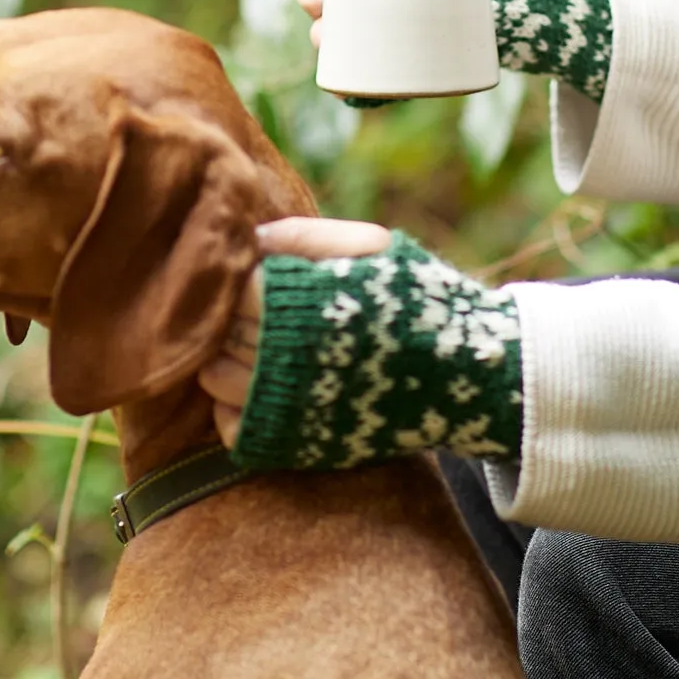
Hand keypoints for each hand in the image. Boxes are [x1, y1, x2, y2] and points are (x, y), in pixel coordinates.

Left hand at [200, 216, 392, 449]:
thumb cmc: (415, 298)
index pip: (237, 288)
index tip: (267, 280)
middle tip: (261, 315)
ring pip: (216, 378)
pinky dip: (235, 408)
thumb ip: (307, 236)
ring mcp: (291, 403)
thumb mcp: (372, 247)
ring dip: (226, 360)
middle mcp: (292, 354)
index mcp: (308, 301)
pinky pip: (232, 426)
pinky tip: (264, 390)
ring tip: (260, 349)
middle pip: (222, 331)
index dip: (245, 280)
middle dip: (234, 319)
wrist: (462, 374)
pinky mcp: (296, 442)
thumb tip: (249, 237)